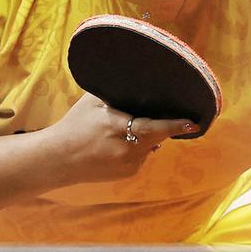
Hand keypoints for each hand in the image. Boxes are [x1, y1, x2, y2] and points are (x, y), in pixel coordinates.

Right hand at [42, 92, 201, 184]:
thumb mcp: (94, 101)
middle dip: (163, 125)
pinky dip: (141, 146)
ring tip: (130, 126)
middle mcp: (126, 149)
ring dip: (150, 135)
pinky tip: (125, 140)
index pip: (153, 127)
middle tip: (163, 113)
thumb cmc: (75, 124)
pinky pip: (143, 155)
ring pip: (152, 145)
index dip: (175, 125)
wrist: (58, 159)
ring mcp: (128, 164)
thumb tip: (141, 77)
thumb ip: (117, 90)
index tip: (193, 123)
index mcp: (117, 128)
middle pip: (157, 135)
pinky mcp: (128, 174)